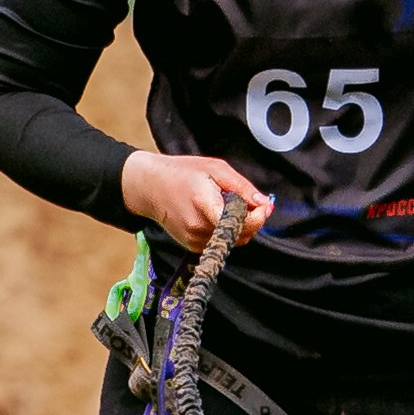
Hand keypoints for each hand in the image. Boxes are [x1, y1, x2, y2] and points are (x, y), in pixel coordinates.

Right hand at [121, 151, 273, 251]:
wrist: (149, 186)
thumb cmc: (181, 173)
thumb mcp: (215, 169)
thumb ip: (242, 187)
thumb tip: (264, 203)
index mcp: (204, 204)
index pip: (241, 223)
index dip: (258, 217)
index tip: (264, 205)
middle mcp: (198, 227)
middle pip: (241, 234)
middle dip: (251, 221)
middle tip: (246, 202)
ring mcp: (194, 239)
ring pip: (233, 241)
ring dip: (239, 226)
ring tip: (226, 206)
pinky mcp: (192, 246)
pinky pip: (221, 243)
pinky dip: (226, 231)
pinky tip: (215, 215)